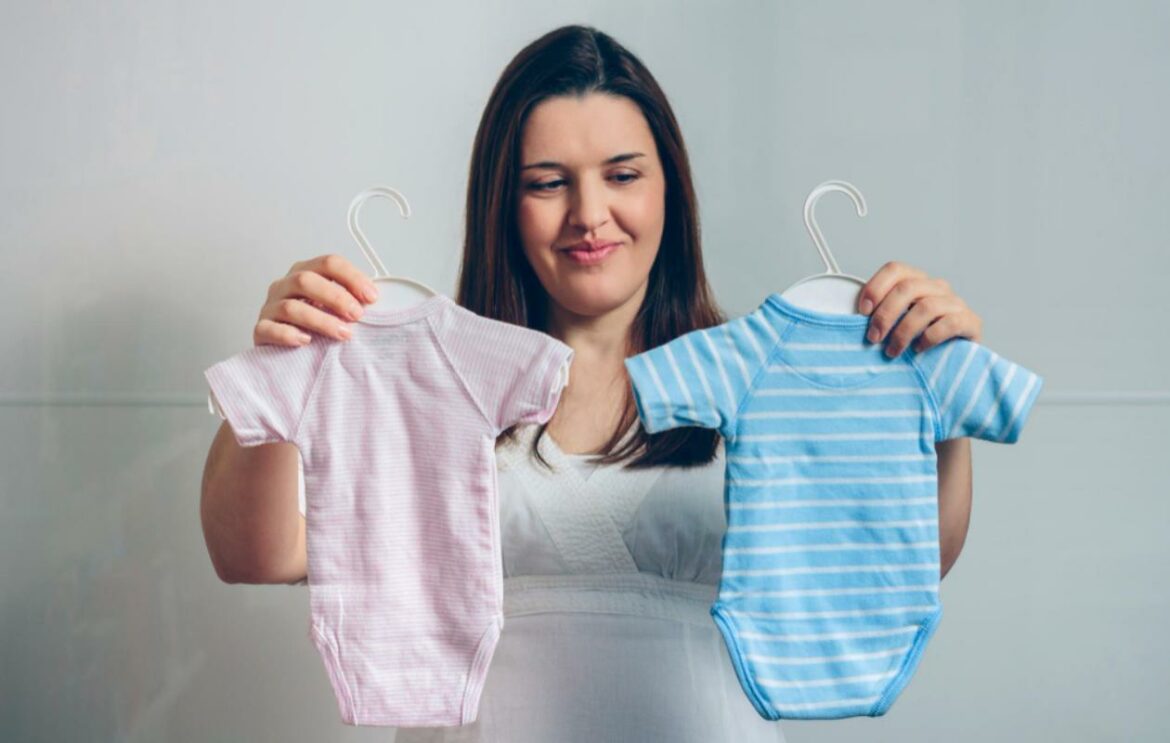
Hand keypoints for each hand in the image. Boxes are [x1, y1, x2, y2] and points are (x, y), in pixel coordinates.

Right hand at [254, 254, 380, 346]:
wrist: (283, 347)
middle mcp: (285, 286)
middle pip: (306, 280)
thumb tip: (375, 301)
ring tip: (342, 333)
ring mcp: (270, 307)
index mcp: (305, 273)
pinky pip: (270, 329)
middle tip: (357, 315)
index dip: (352, 277)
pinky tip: (307, 341)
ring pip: (291, 307)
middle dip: (336, 297)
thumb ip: (350, 300)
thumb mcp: (333, 307)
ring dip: (321, 320)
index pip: (329, 263)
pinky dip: (289, 334)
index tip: (371, 297)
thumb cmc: (313, 324)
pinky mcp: (261, 330)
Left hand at [856, 261, 982, 357]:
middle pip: (907, 288)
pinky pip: (950, 322)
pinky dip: (930, 337)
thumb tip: (848, 320)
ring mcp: (955, 303)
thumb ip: (877, 316)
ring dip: (904, 331)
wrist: (952, 362)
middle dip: (885, 314)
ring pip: (926, 306)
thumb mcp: (894, 325)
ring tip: (892, 351)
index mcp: (916, 282)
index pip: (895, 270)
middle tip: (873, 338)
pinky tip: (919, 349)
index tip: (862, 312)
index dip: (875, 287)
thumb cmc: (916, 340)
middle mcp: (936, 288)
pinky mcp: (970, 321)